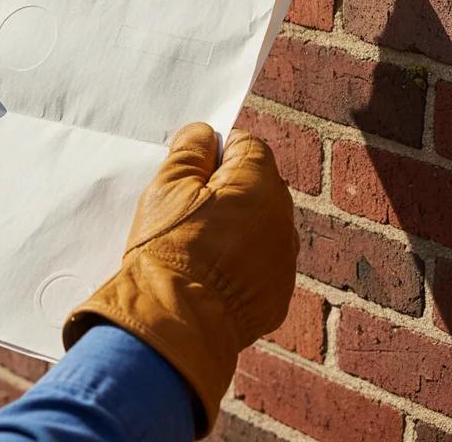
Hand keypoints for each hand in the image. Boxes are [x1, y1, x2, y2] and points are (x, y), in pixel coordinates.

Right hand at [62, 122, 297, 437]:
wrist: (175, 320)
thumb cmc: (169, 247)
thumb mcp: (168, 185)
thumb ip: (190, 149)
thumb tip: (204, 134)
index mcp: (259, 183)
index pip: (247, 145)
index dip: (217, 152)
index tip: (193, 171)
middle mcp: (283, 218)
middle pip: (258, 185)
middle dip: (228, 188)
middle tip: (189, 208)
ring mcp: (284, 260)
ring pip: (260, 225)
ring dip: (237, 226)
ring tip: (197, 244)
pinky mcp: (278, 295)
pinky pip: (261, 263)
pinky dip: (241, 262)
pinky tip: (209, 273)